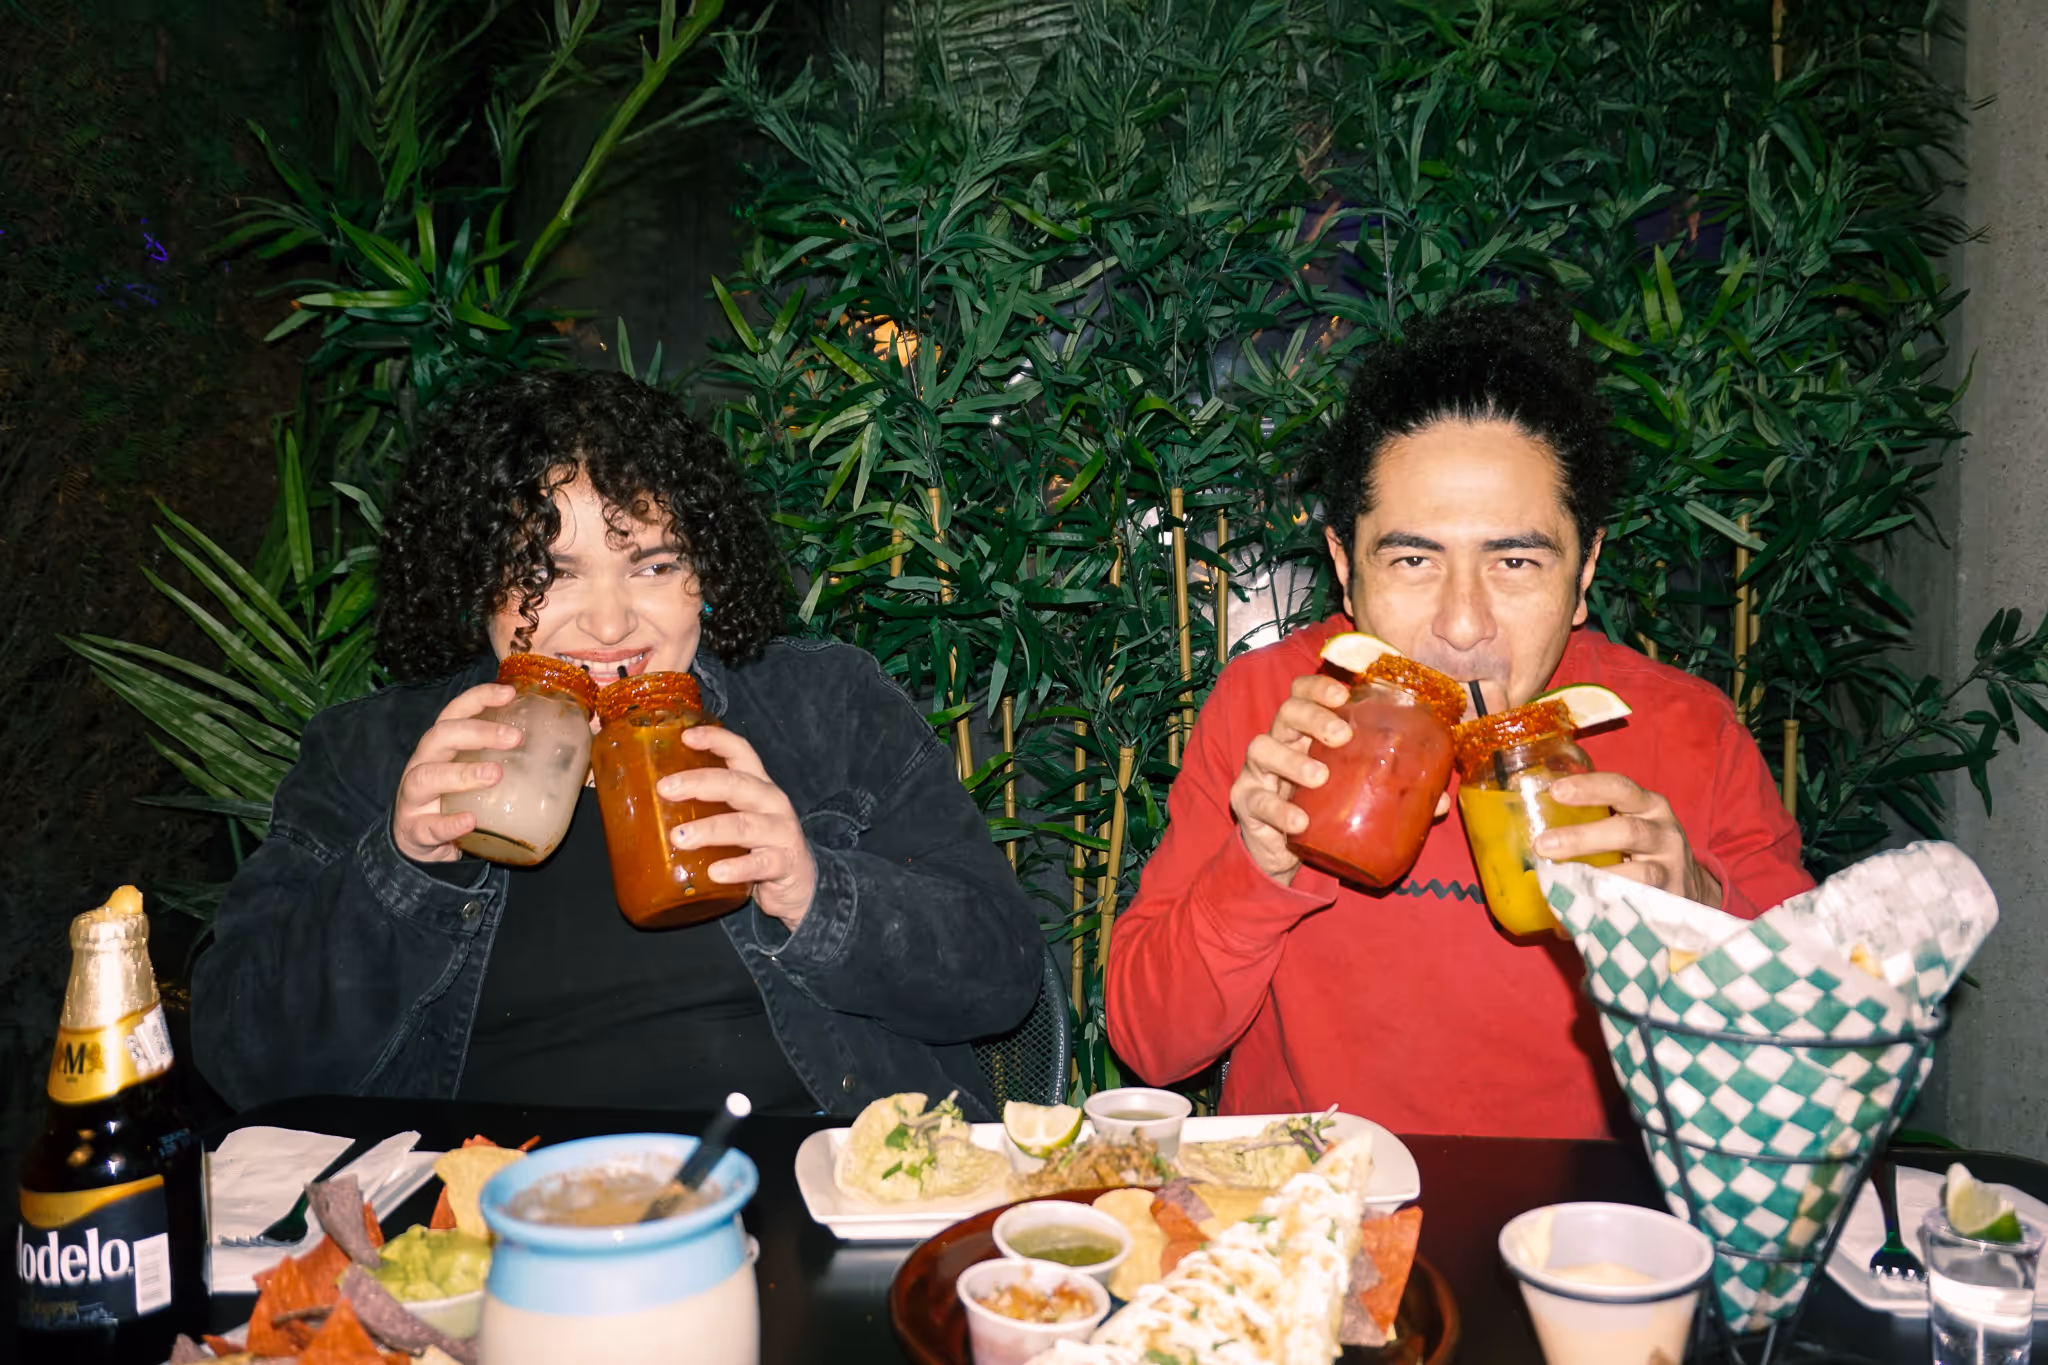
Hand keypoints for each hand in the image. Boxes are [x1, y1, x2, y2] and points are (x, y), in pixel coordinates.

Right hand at [392, 684, 519, 863]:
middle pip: (440, 736)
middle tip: (515, 738)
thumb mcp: (472, 771)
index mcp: (440, 747)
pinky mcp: (413, 829)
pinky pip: (428, 826)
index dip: (478, 698)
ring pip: (426, 777)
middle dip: (477, 732)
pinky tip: (469, 821)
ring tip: (494, 775)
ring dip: (462, 774)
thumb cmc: (453, 799)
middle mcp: (422, 765)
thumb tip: (554, 749)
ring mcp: (413, 798)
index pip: (454, 712)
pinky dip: (449, 823)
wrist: (420, 840)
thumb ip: (501, 759)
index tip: (510, 693)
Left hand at [656, 727, 816, 929]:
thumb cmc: (758, 847)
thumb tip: (644, 809)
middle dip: (699, 782)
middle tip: (665, 789)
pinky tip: (716, 872)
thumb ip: (705, 811)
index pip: (740, 752)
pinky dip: (737, 867)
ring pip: (745, 825)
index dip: (715, 740)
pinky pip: (761, 864)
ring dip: (711, 829)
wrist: (803, 884)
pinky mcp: (786, 863)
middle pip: (737, 783)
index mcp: (757, 786)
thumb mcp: (736, 820)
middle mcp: (771, 803)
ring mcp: (781, 832)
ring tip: (680, 837)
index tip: (685, 735)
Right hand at [1230, 673, 1450, 884]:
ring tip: (1320, 777)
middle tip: (1342, 736)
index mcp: (1307, 733)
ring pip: (1263, 748)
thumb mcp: (1357, 796)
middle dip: (1313, 717)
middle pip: (1287, 713)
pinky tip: (1299, 821)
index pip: (1304, 694)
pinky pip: (1257, 800)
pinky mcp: (1246, 803)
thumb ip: (1395, 794)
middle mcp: (1280, 743)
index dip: (1319, 688)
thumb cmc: (1323, 810)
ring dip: (1292, 760)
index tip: (1344, 696)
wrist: (1283, 852)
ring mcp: (1258, 772)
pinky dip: (1278, 809)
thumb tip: (1440, 801)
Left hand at [1535, 772, 1723, 907]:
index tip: (1555, 791)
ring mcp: (1670, 869)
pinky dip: (1605, 910)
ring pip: (1637, 873)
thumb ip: (1593, 819)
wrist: (1692, 887)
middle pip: (1626, 831)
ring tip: (1559, 883)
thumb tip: (1527, 830)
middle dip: (1582, 837)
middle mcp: (1663, 833)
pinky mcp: (1669, 902)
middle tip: (1543, 844)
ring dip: (1594, 878)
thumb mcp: (1629, 823)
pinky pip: (1636, 905)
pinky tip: (1576, 914)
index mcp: (1648, 806)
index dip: (1589, 787)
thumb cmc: (1644, 848)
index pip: (1620, 788)